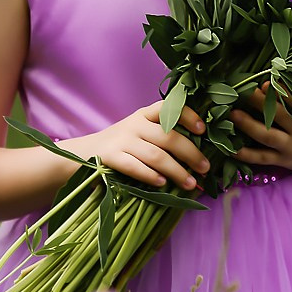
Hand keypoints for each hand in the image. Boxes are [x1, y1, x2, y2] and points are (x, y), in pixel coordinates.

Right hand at [70, 102, 209, 191]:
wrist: (85, 153)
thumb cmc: (123, 144)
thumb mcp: (141, 131)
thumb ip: (163, 135)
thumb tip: (199, 155)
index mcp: (145, 114)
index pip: (169, 108)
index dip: (188, 116)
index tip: (203, 130)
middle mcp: (135, 124)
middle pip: (168, 136)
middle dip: (190, 153)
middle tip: (205, 168)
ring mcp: (122, 140)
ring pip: (155, 155)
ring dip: (176, 170)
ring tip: (190, 183)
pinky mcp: (110, 158)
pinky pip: (134, 166)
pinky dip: (150, 175)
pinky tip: (162, 183)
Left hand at [231, 81, 291, 179]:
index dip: (284, 90)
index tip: (270, 77)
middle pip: (279, 116)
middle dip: (261, 104)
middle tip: (244, 90)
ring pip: (267, 136)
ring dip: (248, 125)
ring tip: (232, 114)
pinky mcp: (287, 160)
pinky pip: (265, 159)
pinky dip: (247, 154)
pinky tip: (230, 147)